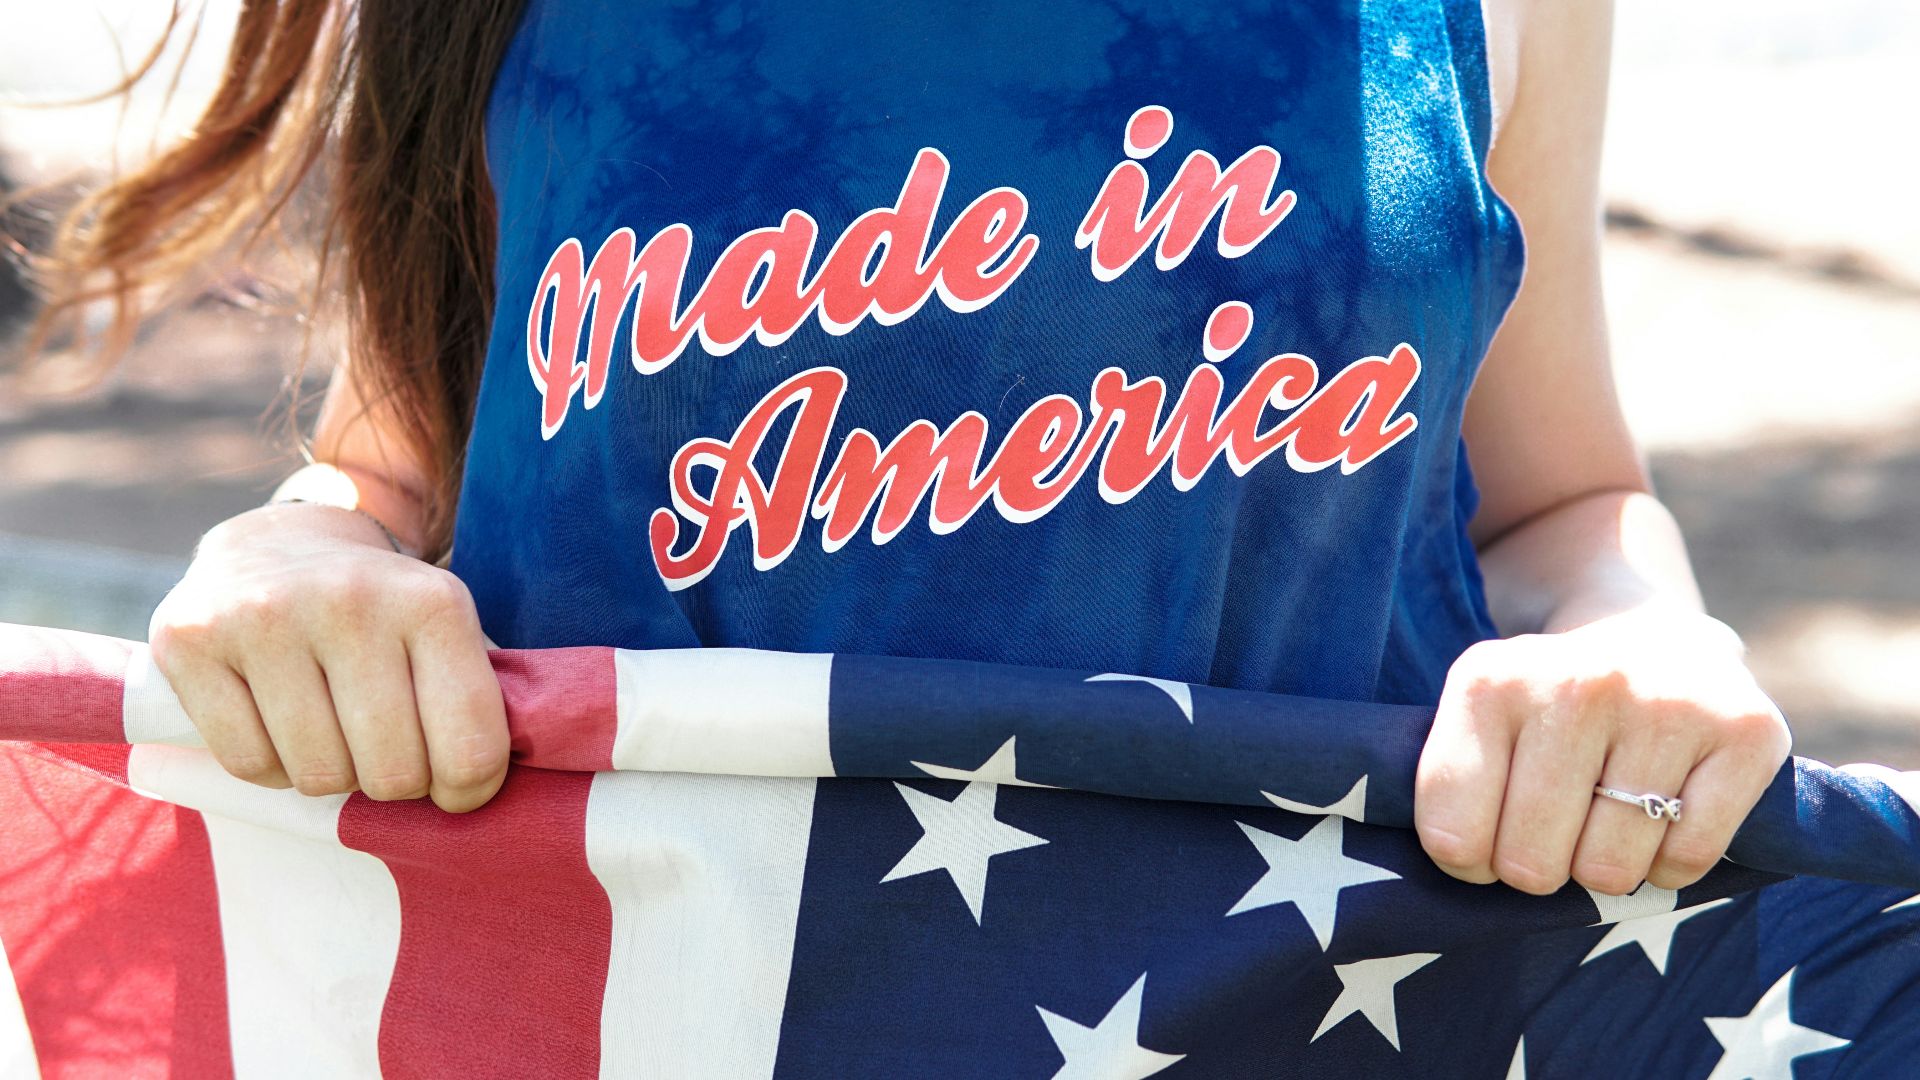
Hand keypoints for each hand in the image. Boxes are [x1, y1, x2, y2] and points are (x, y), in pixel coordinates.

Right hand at [148, 501, 509, 811]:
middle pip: (391, 773)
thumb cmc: (378, 614)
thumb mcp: (444, 634)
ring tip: (330, 730)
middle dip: (394, 783)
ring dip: (330, 776)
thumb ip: (472, 705)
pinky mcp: (191, 640)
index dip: (467, 790)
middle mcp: (350, 602)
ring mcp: (265, 617)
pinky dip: (269, 768)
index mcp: (432, 602)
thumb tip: (474, 796)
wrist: (278, 545)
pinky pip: (248, 764)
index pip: (470, 747)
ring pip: (318, 775)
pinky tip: (278, 725)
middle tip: (383, 751)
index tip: (454, 785)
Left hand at [1413, 607, 1791, 895]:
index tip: (1485, 838)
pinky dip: (1669, 865)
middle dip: (1537, 868)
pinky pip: (1686, 859)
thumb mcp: (1477, 722)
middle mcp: (1578, 684)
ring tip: (1607, 816)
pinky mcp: (1745, 730)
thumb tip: (1467, 869)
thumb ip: (1453, 790)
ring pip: (1608, 870)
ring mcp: (1666, 703)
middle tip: (1554, 830)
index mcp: (1490, 682)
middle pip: (1530, 862)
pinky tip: (1662, 818)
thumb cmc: (1547, 705)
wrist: (1648, 633)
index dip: (1467, 862)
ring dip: (1603, 867)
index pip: (1451, 835)